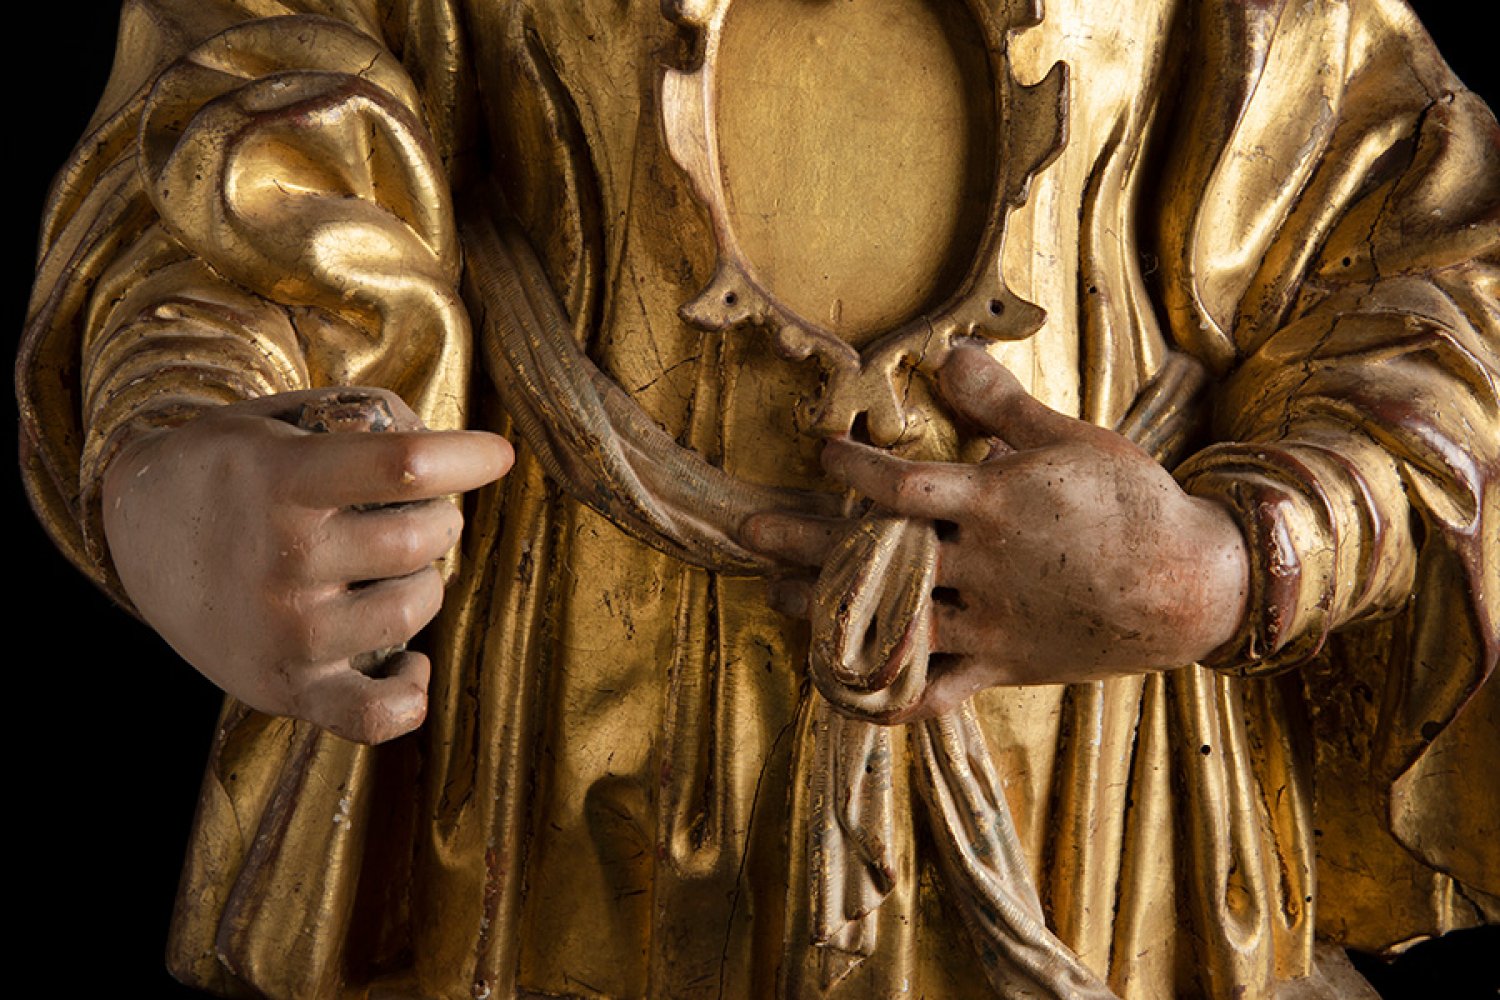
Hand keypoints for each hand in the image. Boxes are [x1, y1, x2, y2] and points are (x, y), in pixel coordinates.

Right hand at [101, 388, 513, 743]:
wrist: (136, 534)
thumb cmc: (231, 470)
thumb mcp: (280, 419)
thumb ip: (367, 416)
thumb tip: (452, 451)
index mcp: (281, 481)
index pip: (406, 466)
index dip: (469, 456)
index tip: (495, 455)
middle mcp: (283, 559)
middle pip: (420, 540)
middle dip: (442, 518)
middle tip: (418, 511)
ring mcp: (284, 632)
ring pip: (414, 609)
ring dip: (427, 583)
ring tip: (398, 568)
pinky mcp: (285, 687)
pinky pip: (374, 716)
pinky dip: (409, 693)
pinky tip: (411, 661)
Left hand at [742, 346, 1247, 718]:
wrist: (1193, 588)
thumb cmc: (1135, 504)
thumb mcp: (1072, 439)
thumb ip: (1001, 404)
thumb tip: (949, 350)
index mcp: (994, 504)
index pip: (905, 486)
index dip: (854, 468)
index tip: (820, 452)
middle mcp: (981, 566)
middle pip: (876, 555)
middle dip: (804, 540)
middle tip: (745, 530)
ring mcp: (988, 623)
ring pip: (891, 622)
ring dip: (827, 611)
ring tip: (777, 597)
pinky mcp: (1002, 667)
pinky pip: (932, 692)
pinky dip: (885, 692)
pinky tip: (843, 683)